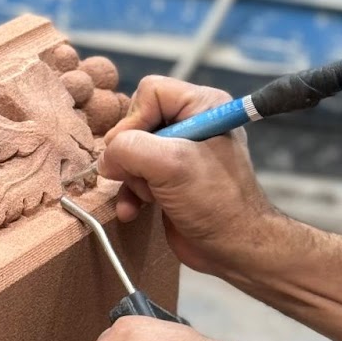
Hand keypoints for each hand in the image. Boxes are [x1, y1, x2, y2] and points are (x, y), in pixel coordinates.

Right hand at [100, 76, 279, 276]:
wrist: (234, 249)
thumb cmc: (216, 202)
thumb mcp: (170, 165)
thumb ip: (129, 149)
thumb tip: (107, 159)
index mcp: (203, 106)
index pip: (150, 92)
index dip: (136, 119)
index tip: (140, 151)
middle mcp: (192, 124)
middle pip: (137, 122)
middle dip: (133, 155)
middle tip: (148, 177)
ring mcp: (180, 153)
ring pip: (132, 152)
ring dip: (131, 178)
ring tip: (148, 196)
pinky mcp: (170, 179)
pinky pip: (136, 176)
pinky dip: (130, 194)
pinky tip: (132, 211)